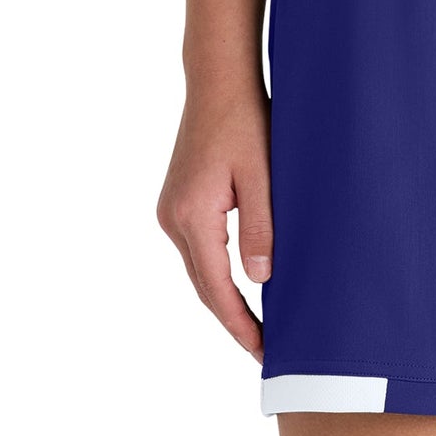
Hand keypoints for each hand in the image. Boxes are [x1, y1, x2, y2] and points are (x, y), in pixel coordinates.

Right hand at [156, 82, 273, 362]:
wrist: (218, 84)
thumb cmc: (246, 123)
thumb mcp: (263, 179)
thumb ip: (261, 231)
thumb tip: (260, 280)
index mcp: (192, 216)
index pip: (217, 288)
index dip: (240, 324)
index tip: (261, 351)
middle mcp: (173, 218)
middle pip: (203, 287)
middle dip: (233, 322)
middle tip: (264, 351)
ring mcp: (171, 212)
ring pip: (199, 273)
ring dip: (225, 302)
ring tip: (256, 330)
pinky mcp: (178, 205)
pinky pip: (198, 254)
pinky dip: (218, 278)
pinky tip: (240, 292)